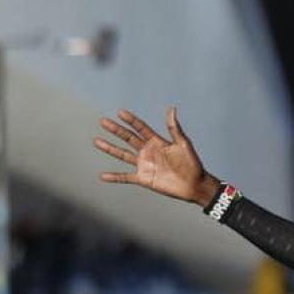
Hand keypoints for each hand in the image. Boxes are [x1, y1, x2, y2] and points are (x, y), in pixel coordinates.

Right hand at [94, 106, 219, 207]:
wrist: (195, 185)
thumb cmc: (192, 164)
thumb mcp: (183, 144)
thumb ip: (174, 128)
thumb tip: (172, 108)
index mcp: (157, 142)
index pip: (141, 128)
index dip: (131, 120)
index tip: (120, 112)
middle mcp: (148, 151)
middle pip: (128, 138)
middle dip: (116, 130)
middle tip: (103, 121)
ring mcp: (144, 165)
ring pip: (123, 154)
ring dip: (110, 148)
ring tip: (97, 141)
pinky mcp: (144, 178)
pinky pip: (126, 177)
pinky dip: (114, 177)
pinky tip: (102, 176)